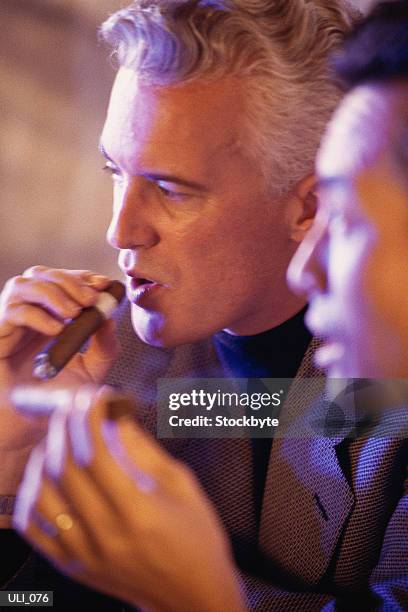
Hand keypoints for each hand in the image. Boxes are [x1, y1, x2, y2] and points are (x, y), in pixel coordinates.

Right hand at [0, 266, 117, 492]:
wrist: (29, 426)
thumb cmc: (57, 398)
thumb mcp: (91, 369)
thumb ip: (104, 346)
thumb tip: (110, 317)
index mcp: (48, 316)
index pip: (61, 281)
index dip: (82, 277)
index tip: (105, 284)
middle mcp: (26, 315)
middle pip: (40, 275)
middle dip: (69, 281)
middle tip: (91, 298)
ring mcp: (8, 325)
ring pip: (21, 285)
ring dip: (52, 292)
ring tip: (73, 313)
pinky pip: (11, 312)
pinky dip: (36, 314)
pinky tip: (55, 330)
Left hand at [13, 386, 245, 611]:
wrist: (191, 597)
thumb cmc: (197, 537)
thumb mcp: (181, 484)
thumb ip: (143, 449)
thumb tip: (115, 415)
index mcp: (140, 512)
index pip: (96, 454)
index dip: (89, 417)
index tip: (94, 397)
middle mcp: (106, 535)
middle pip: (66, 469)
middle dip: (66, 426)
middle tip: (75, 406)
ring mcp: (85, 554)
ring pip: (44, 494)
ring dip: (47, 455)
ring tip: (63, 436)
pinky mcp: (72, 566)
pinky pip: (35, 527)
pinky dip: (34, 493)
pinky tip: (48, 474)